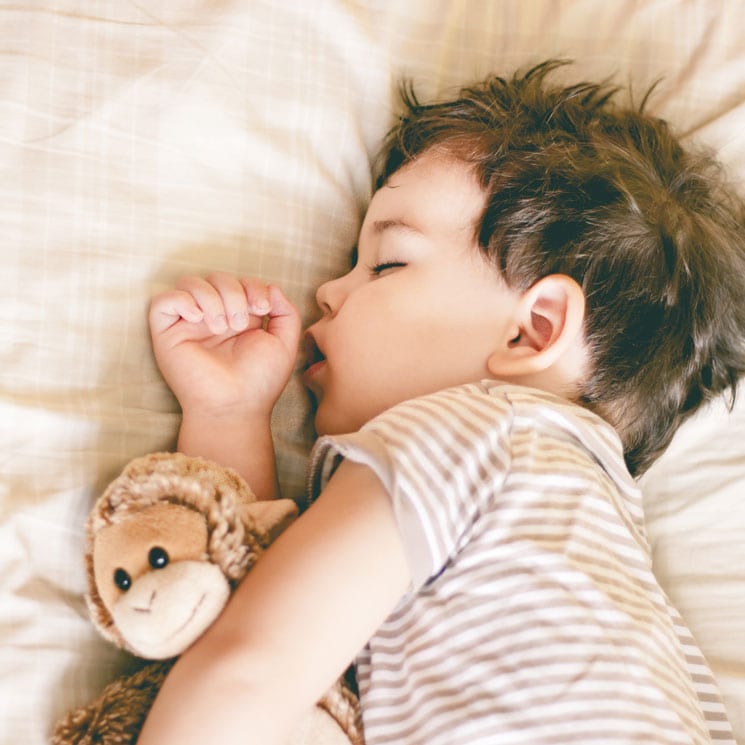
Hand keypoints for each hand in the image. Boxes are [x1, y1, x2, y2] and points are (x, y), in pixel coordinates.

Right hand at [149, 273, 300, 419]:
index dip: (252, 286)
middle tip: (239, 324)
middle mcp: (212, 316)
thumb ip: (287, 312)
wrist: (236, 405)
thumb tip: (271, 287)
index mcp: (238, 316)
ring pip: (189, 282)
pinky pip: (162, 301)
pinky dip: (182, 301)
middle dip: (233, 292)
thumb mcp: (284, 343)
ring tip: (221, 327)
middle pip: (216, 277)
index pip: (240, 281)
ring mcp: (188, 324)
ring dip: (211, 297)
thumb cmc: (259, 381)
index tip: (263, 308)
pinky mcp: (166, 334)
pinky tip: (199, 319)